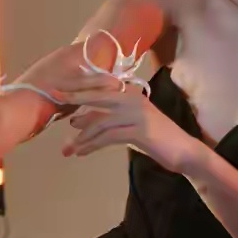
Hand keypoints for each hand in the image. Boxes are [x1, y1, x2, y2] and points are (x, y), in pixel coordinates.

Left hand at [61, 87, 202, 173]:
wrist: (182, 151)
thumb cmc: (155, 137)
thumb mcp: (129, 123)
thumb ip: (106, 119)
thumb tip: (76, 120)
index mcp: (130, 93)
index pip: (100, 85)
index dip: (78, 85)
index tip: (58, 88)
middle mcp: (132, 99)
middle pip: (97, 96)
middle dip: (74, 98)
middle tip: (54, 100)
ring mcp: (137, 114)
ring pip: (100, 121)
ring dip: (81, 137)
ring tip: (67, 148)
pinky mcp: (139, 131)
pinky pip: (108, 137)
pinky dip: (92, 145)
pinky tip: (82, 153)